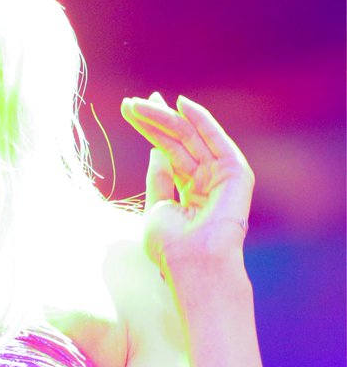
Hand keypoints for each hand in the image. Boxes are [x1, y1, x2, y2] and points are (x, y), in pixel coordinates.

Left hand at [120, 92, 253, 275]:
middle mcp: (208, 181)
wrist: (191, 263)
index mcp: (191, 192)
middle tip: (130, 103)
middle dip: (155, 120)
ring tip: (138, 103)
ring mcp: (222, 176)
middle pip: (178, 142)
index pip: (170, 153)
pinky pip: (216, 139)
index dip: (152, 131)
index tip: (132, 111)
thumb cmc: (171, 247)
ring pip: (190, 138)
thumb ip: (159, 178)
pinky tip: (181, 105)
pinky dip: (201, 120)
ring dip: (165, 117)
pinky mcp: (236, 173)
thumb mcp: (157, 207)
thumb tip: (155, 150)